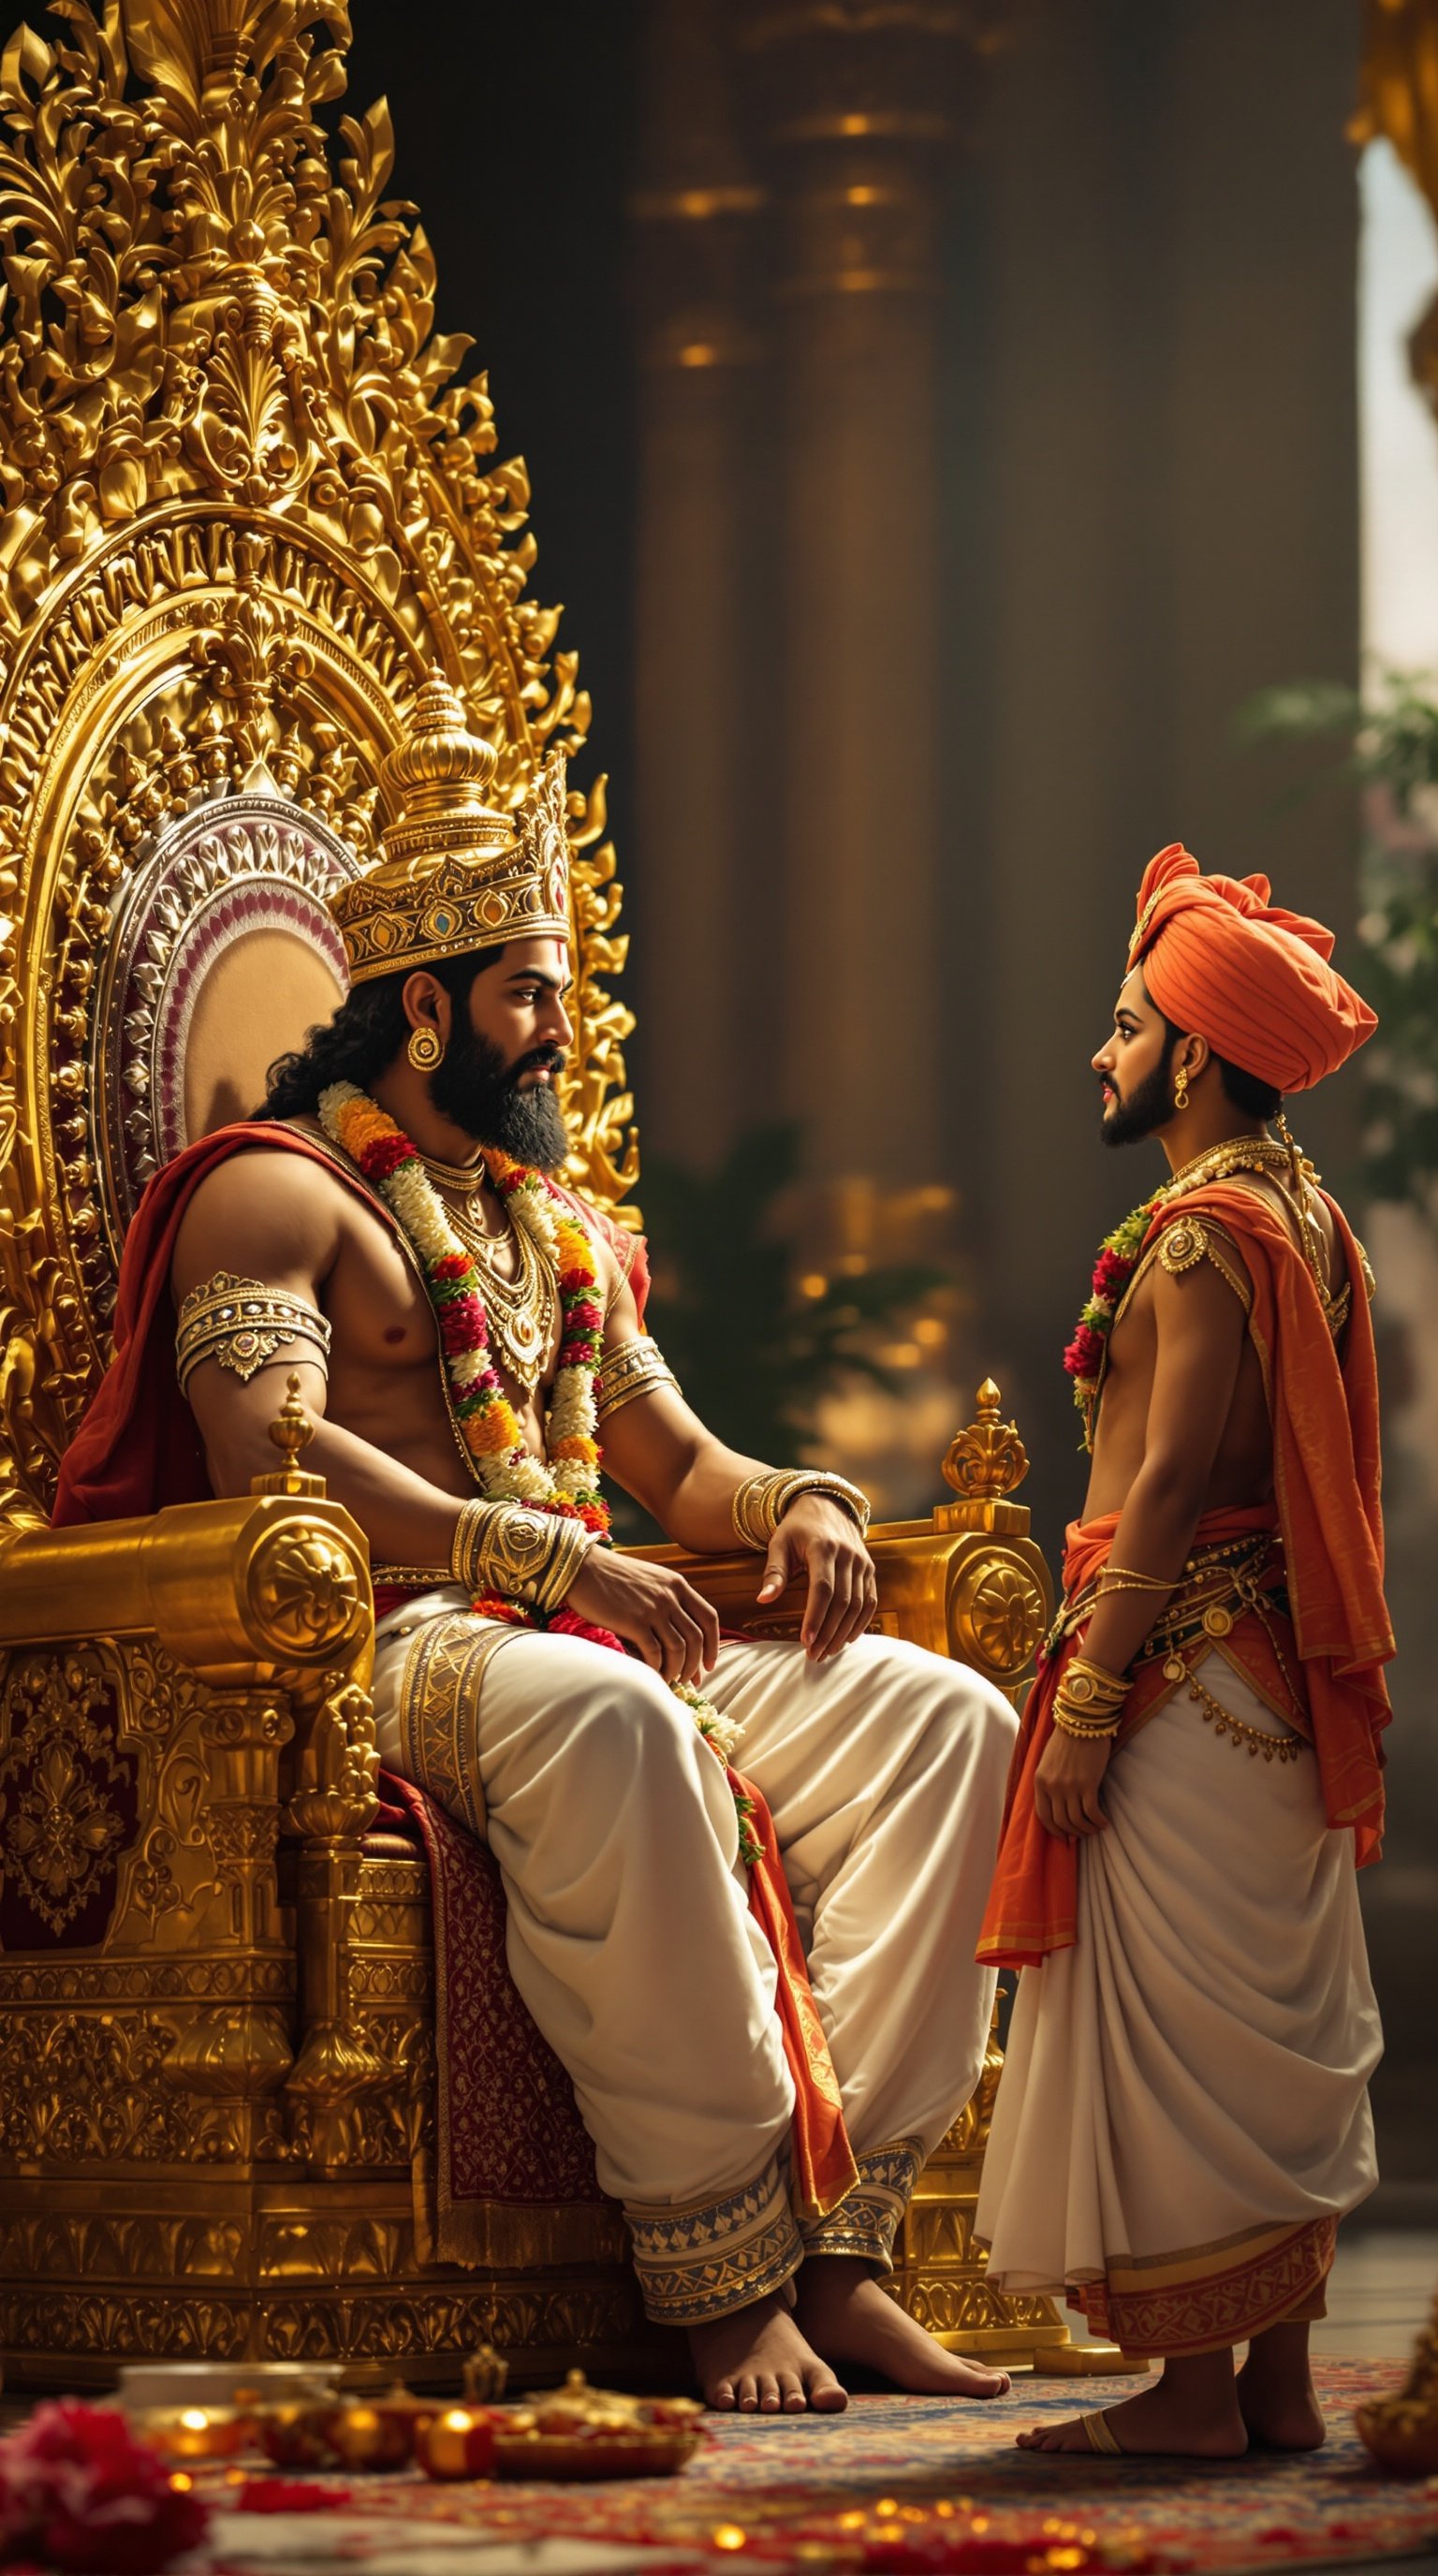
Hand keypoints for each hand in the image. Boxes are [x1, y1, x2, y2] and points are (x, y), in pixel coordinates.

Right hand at [565, 1548, 720, 1688]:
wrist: (582, 1567)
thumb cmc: (612, 1575)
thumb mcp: (650, 1577)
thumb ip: (668, 1597)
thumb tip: (679, 1630)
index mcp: (677, 1584)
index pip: (709, 1618)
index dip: (714, 1645)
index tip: (710, 1664)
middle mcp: (670, 1596)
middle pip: (697, 1638)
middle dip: (696, 1664)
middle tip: (690, 1681)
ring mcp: (653, 1609)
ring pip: (679, 1649)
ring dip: (677, 1670)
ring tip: (670, 1680)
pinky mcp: (634, 1621)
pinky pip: (654, 1653)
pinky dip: (657, 1669)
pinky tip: (652, 1675)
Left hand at [758, 1496, 876, 1662]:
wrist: (825, 1505)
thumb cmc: (797, 1528)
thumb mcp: (779, 1543)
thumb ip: (773, 1572)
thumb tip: (763, 1600)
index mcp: (823, 1547)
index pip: (822, 1589)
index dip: (815, 1617)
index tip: (805, 1641)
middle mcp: (847, 1555)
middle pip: (842, 1602)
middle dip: (828, 1632)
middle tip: (813, 1655)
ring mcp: (862, 1562)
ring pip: (858, 1605)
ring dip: (843, 1632)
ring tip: (827, 1651)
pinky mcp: (870, 1569)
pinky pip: (870, 1601)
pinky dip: (860, 1623)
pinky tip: (847, 1638)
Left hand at [1034, 1728, 1111, 1839]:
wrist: (1082, 1721)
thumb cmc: (1067, 1739)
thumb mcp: (1048, 1761)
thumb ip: (1049, 1781)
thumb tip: (1058, 1804)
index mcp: (1040, 1781)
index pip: (1043, 1816)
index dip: (1054, 1830)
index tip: (1064, 1837)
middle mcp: (1052, 1786)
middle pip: (1061, 1821)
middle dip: (1073, 1833)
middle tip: (1083, 1836)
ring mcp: (1069, 1786)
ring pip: (1077, 1820)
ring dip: (1087, 1829)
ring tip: (1096, 1828)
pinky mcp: (1088, 1783)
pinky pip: (1092, 1812)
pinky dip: (1098, 1821)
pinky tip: (1105, 1822)